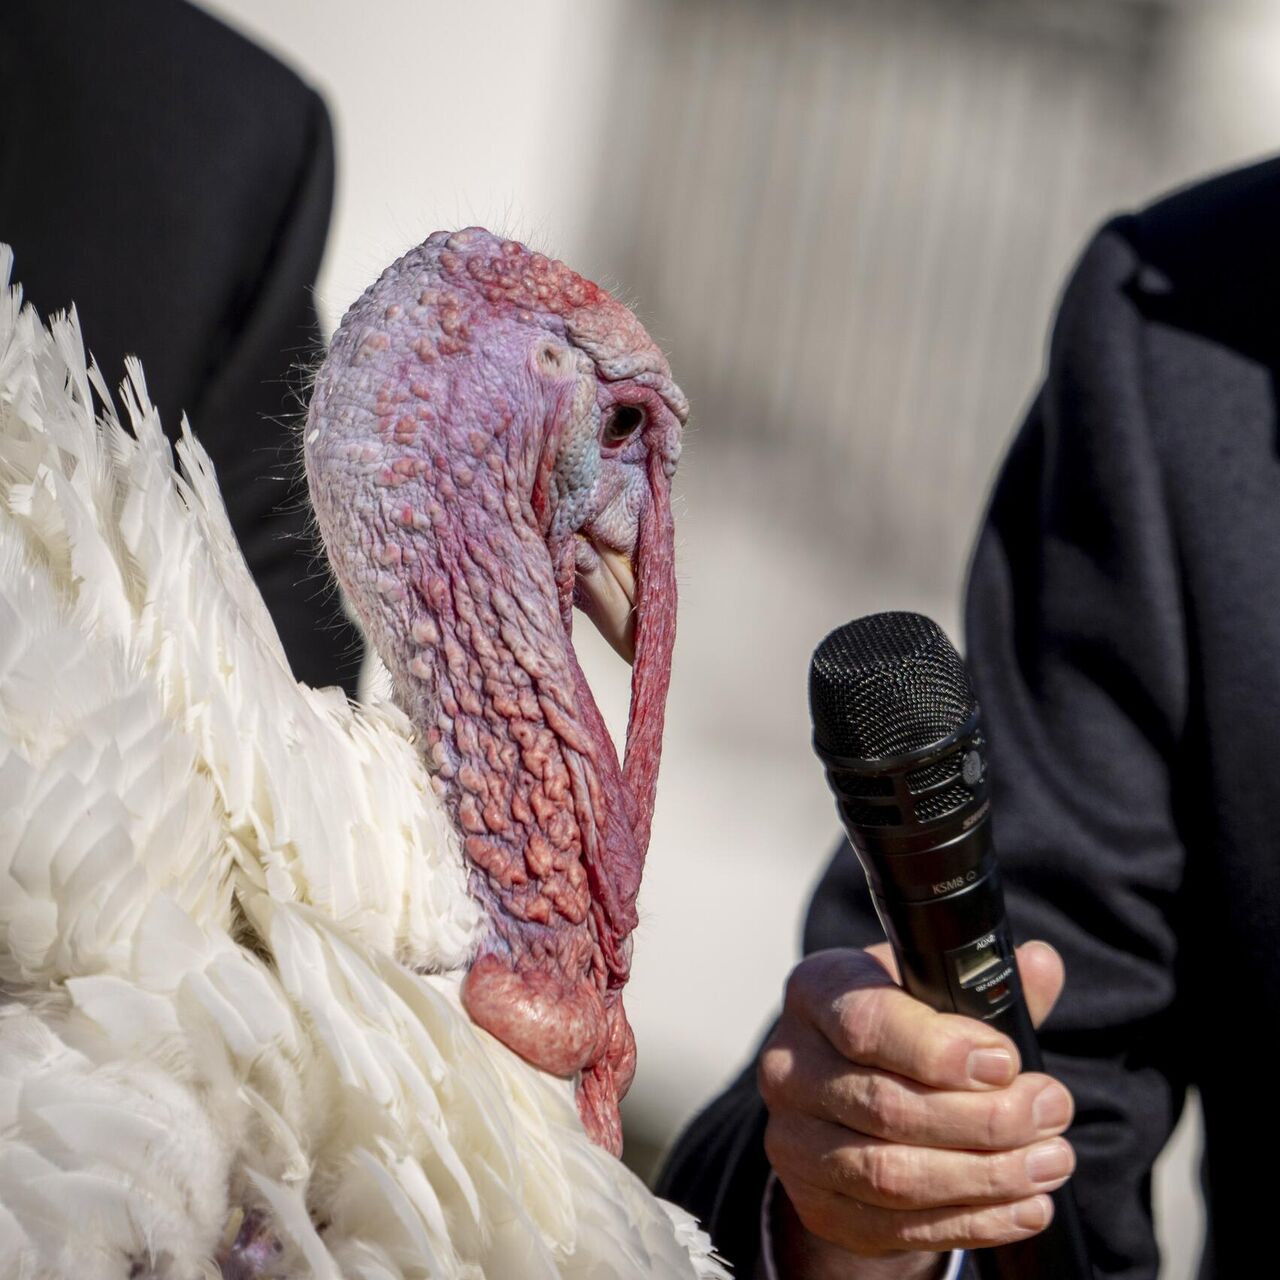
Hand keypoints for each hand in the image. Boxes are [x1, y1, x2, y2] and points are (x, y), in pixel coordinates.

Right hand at [758, 940, 1072, 1277]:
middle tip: (1050, 1111)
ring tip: (1049, 1161)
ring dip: (986, 1176)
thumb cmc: (900, 1028)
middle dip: (985, 1118)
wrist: (851, 1094)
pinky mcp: (817, 1203)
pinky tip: (1025, 1205)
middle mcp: (790, 1065)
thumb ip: (989, 983)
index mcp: (816, 992)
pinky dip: (972, 1221)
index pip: (865, 1023)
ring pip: (891, 1175)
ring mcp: (795, 1141)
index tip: (1006, 1062)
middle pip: (886, 1106)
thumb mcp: (935, 989)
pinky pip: (896, 1226)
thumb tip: (1040, 964)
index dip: (939, 1049)